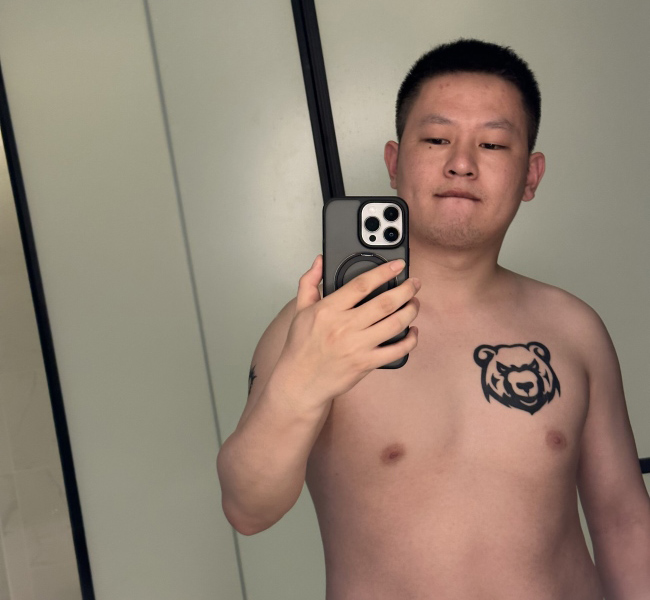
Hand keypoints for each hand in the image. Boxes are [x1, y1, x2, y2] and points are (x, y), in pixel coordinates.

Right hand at [274, 255, 419, 410]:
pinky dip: (410, 340)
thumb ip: (309, 282)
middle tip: (414, 283)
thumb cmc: (301, 347)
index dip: (384, 271)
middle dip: (406, 289)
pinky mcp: (366, 363)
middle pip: (385, 302)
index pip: (361, 284)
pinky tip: (412, 331)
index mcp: (328, 310)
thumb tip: (319, 261)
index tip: (397, 264)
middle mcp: (344, 327)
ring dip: (411, 310)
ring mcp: (357, 346)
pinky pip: (397, 351)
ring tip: (414, 303)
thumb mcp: (300, 310)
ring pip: (395, 324)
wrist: (300, 381)